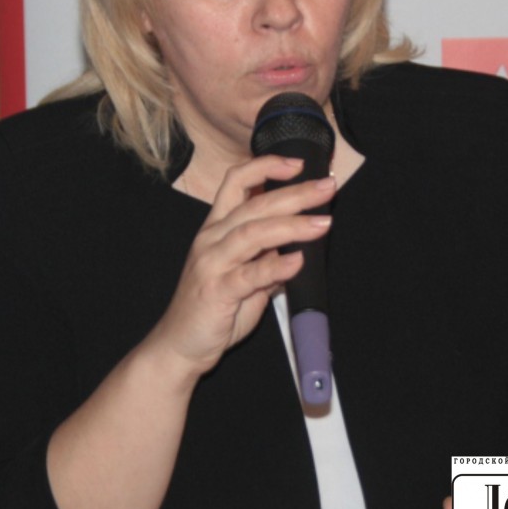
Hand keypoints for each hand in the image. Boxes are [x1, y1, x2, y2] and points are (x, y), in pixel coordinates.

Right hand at [149, 154, 334, 378]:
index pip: (236, 181)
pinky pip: (250, 275)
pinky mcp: (217, 291)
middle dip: (295, 192)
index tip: (298, 162)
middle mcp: (212, 239)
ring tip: (323, 223)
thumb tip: (300, 244)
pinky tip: (298, 260)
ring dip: (292, 225)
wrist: (180, 345)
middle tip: (327, 186)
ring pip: (253, 233)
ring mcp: (212, 263)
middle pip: (254, 204)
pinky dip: (276, 266)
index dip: (266, 166)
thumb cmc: (213, 308)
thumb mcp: (246, 277)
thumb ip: (268, 258)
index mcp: (217, 228)